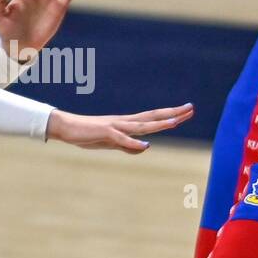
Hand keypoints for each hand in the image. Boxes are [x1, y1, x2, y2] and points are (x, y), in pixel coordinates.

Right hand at [46, 102, 193, 153]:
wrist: (66, 127)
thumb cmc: (88, 134)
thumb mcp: (111, 143)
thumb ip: (127, 146)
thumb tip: (144, 149)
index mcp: (128, 123)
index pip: (154, 118)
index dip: (170, 115)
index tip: (186, 111)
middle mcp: (126, 122)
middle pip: (153, 117)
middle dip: (172, 114)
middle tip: (191, 108)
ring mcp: (116, 126)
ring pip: (141, 126)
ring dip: (158, 124)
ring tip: (175, 122)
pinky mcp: (105, 134)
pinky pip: (122, 139)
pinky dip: (133, 143)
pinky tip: (145, 146)